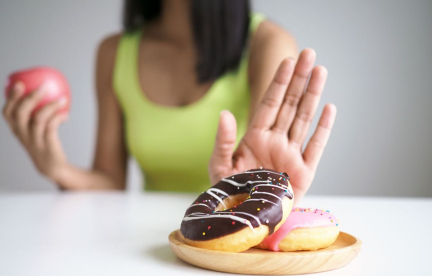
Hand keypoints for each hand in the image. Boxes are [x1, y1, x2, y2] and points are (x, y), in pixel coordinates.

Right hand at [2, 82, 68, 179]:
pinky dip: (58, 118)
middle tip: (43, 87)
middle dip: (30, 97)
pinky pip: (52, 127)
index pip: (7, 112)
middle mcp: (22, 135)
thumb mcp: (36, 130)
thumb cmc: (45, 143)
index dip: (11, 98)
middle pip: (20, 113)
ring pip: (38, 119)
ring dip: (51, 106)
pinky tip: (66, 113)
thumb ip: (35, 114)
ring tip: (63, 99)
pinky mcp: (47, 146)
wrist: (52, 167)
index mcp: (17, 130)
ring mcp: (34, 141)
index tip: (19, 83)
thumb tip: (46, 91)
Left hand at [209, 49, 336, 202]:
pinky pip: (316, 147)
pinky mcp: (304, 173)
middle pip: (289, 104)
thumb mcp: (219, 166)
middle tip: (309, 54)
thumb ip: (223, 140)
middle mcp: (276, 141)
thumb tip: (225, 114)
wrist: (245, 219)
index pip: (269, 103)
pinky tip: (329, 108)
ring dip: (313, 95)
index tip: (288, 61)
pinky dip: (323, 128)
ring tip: (321, 71)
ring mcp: (291, 155)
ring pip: (304, 119)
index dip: (279, 82)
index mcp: (256, 137)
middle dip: (299, 79)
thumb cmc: (229, 193)